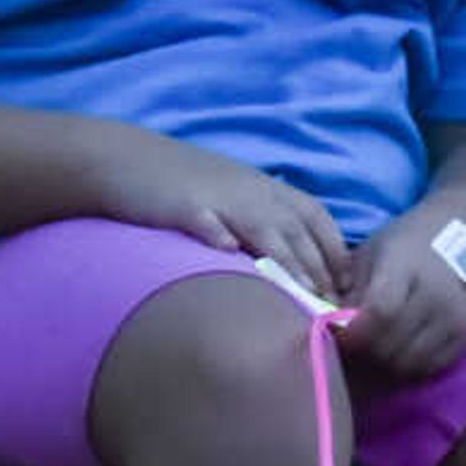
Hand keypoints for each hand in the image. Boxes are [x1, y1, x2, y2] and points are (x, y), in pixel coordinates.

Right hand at [97, 137, 347, 294]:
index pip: (315, 217)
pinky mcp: (182, 206)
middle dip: (319, 267)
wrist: (120, 159)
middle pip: (296, 228)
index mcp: (263, 186)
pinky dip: (220, 236)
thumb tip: (288, 259)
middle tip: (331, 306)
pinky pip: (206, 221)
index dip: (334, 251)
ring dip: (287, 260)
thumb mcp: (228, 194)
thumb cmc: (175, 183)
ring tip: (303, 294)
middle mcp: (248, 189)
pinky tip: (229, 256)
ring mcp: (216, 196)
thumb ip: (258, 220)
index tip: (345, 287)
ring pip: (263, 227)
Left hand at [332, 212, 465, 379]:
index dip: (352, 331)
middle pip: (391, 344)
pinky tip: (393, 353)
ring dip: (382, 365)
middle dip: (361, 352)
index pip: (380, 312)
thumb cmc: (405, 244)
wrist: (463, 237)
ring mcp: (456, 317)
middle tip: (347, 347)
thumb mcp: (370, 254)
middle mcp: (437, 294)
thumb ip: (348, 289)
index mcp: (407, 266)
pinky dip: (406, 367)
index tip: (335, 333)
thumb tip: (324, 326)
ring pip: (408, 363)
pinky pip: (429, 367)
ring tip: (369, 351)